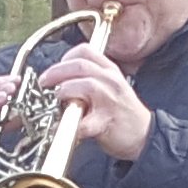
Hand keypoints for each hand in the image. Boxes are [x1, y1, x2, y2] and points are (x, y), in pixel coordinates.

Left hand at [38, 46, 152, 162]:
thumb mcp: (110, 86)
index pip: (85, 51)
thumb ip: (90, 79)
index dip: (65, 57)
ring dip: (63, 91)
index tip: (54, 68)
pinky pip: (84, 123)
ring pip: (83, 85)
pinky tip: (65, 127)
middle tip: (44, 82)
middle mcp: (111, 80)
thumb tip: (61, 79)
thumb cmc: (122, 113)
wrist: (144, 135)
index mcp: (110, 70)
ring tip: (57, 100)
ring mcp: (110, 100)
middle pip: (79, 66)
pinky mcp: (106, 122)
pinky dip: (71, 125)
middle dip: (55, 72)